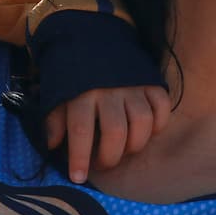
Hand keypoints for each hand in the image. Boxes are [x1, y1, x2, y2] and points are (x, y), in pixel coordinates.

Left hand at [44, 85, 171, 182]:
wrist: (94, 36)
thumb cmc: (75, 75)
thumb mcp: (58, 94)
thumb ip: (55, 121)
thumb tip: (53, 146)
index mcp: (81, 93)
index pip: (80, 130)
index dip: (80, 158)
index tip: (78, 178)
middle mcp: (109, 90)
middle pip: (116, 132)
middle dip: (110, 157)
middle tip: (103, 164)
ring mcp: (133, 85)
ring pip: (142, 122)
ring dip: (135, 144)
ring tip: (124, 149)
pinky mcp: (152, 82)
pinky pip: (162, 108)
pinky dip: (158, 125)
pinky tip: (147, 131)